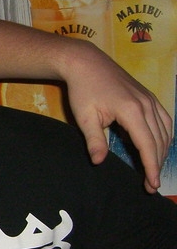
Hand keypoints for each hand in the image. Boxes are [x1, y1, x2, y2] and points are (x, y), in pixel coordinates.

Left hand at [64, 45, 171, 192]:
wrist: (86, 63)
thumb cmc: (83, 90)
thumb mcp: (84, 117)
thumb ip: (94, 140)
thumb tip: (99, 162)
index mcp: (132, 111)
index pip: (147, 145)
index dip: (151, 167)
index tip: (152, 185)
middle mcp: (146, 105)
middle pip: (159, 140)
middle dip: (157, 164)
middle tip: (151, 185)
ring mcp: (150, 99)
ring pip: (165, 130)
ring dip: (162, 151)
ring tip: (154, 169)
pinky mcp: (148, 96)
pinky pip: (164, 119)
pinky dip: (164, 136)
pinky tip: (156, 146)